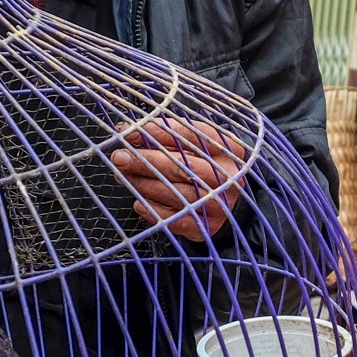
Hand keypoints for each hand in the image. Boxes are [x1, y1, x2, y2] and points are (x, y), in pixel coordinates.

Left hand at [110, 118, 248, 240]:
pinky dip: (152, 210)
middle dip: (144, 160)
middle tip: (120, 157)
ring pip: (173, 193)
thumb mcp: (200, 148)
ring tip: (124, 176)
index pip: (189, 135)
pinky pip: (174, 219)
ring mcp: (217, 203)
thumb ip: (171, 137)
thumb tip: (129, 130)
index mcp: (226, 149)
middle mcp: (225, 176)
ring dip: (143, 184)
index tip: (129, 131)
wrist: (236, 206)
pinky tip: (138, 202)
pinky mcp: (207, 226)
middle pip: (180, 166)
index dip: (156, 131)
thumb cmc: (210, 169)